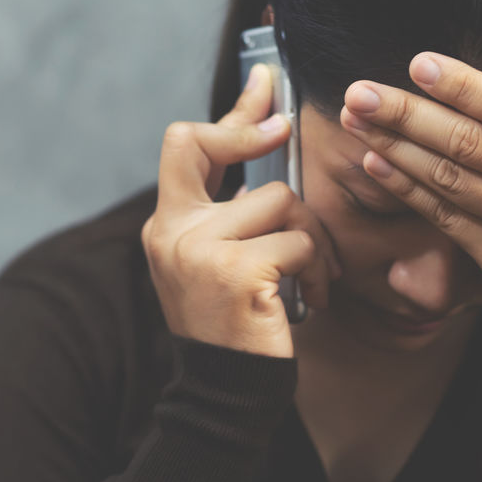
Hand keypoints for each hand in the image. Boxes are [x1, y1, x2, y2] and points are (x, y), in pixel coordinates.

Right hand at [141, 63, 341, 357]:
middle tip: (285, 127)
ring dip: (309, 237)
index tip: (263, 86)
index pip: (184, 147)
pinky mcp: (237, 272)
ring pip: (279, 201)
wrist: (226, 395)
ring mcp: (199, 249)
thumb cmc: (235, 327)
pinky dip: (316, 271)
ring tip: (308, 277)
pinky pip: (299, 242)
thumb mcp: (219, 263)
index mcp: (166, 226)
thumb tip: (267, 147)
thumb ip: (230, 214)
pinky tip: (309, 300)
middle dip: (252, 131)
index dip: (229, 114)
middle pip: (212, 145)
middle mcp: (171, 231)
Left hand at [339, 46, 481, 352]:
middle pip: (471, 141)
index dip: (464, 86)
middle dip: (407, 112)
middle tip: (359, 90)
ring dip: (396, 147)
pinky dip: (409, 190)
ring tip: (356, 120)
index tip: (418, 64)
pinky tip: (378, 164)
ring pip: (450, 178)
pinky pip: (447, 218)